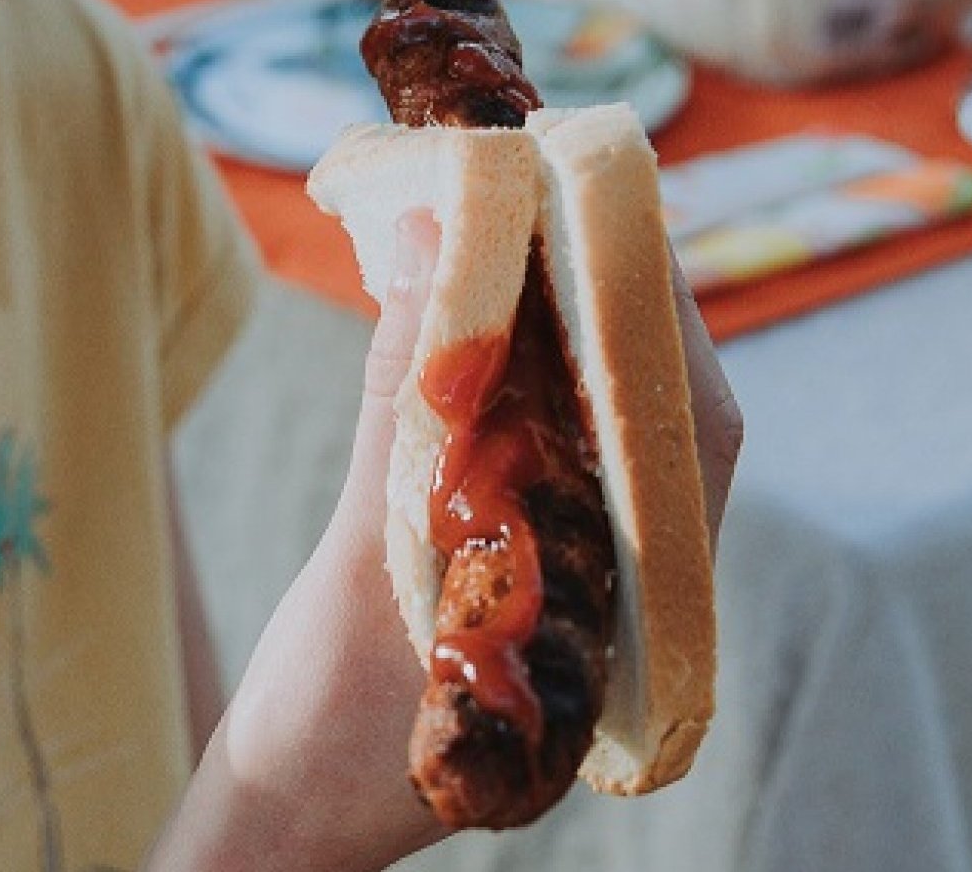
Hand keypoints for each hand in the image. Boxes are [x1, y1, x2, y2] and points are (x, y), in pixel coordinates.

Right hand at [156, 219, 749, 871]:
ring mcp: (594, 572)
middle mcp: (639, 585)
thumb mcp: (366, 555)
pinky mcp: (541, 560)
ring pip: (602, 406)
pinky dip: (516, 358)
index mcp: (640, 609)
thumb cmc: (333, 725)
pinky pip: (553, 432)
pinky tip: (464, 299)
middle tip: (526, 165)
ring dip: (552, 308)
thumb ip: (412, 402)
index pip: (680, 412)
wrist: (291, 824)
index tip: (592, 181)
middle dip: (596, 276)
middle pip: (650, 392)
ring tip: (492, 209)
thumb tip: (434, 233)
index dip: (641, 287)